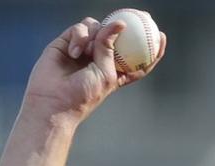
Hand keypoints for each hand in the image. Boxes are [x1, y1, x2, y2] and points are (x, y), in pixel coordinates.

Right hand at [22, 16, 166, 123]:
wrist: (52, 101)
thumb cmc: (83, 94)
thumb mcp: (105, 73)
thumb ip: (110, 48)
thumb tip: (119, 24)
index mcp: (116, 71)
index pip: (137, 58)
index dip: (151, 48)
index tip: (162, 37)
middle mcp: (101, 58)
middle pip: (118, 36)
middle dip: (129, 25)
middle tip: (141, 15)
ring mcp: (85, 49)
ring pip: (98, 28)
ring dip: (95, 36)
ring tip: (86, 52)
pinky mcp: (68, 42)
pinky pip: (79, 29)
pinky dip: (79, 37)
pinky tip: (74, 52)